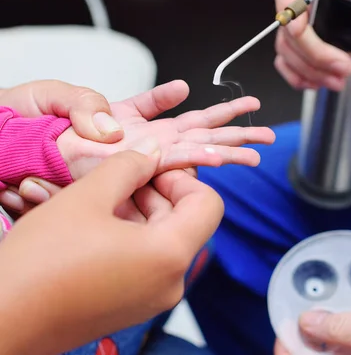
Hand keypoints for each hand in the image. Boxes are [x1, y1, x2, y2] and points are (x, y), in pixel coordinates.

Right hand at [0, 146, 223, 354]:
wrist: (1, 321)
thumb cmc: (39, 262)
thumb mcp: (87, 197)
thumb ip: (129, 166)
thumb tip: (154, 151)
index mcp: (170, 255)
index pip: (208, 203)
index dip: (182, 178)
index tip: (151, 168)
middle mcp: (170, 282)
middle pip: (184, 221)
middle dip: (156, 192)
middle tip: (122, 174)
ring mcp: (151, 298)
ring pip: (161, 239)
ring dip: (138, 211)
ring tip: (101, 195)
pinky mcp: (131, 305)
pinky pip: (144, 260)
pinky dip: (129, 235)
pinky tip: (95, 221)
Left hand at [4, 80, 273, 212]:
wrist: (2, 153)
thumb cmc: (19, 125)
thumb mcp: (53, 96)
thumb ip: (89, 101)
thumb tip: (127, 121)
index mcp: (125, 118)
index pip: (167, 108)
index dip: (194, 103)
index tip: (221, 100)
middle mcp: (139, 141)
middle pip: (197, 132)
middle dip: (234, 130)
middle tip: (265, 131)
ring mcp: (139, 156)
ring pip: (195, 151)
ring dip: (228, 149)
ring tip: (258, 150)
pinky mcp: (129, 171)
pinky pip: (170, 167)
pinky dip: (196, 162)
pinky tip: (216, 159)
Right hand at [272, 0, 350, 90]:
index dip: (289, 8)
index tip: (301, 31)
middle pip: (289, 27)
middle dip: (313, 54)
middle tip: (344, 67)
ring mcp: (300, 21)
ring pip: (287, 48)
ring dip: (310, 70)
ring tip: (339, 80)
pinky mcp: (302, 42)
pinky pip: (288, 61)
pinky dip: (299, 76)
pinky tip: (318, 83)